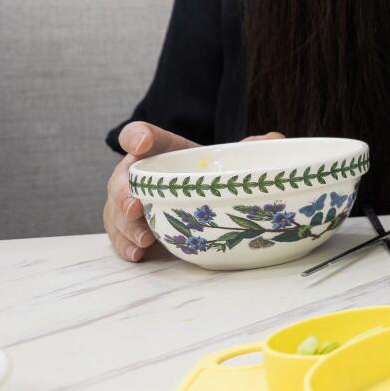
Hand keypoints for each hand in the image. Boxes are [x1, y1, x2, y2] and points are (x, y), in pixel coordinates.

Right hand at [102, 124, 284, 262]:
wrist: (204, 197)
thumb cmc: (214, 172)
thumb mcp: (234, 157)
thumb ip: (256, 146)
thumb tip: (274, 140)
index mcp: (160, 150)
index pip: (140, 135)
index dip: (137, 136)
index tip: (143, 143)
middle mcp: (138, 174)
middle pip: (121, 178)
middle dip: (123, 193)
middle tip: (136, 206)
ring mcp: (129, 201)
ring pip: (115, 211)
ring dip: (126, 226)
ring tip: (143, 240)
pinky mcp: (131, 226)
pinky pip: (120, 236)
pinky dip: (126, 246)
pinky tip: (138, 254)